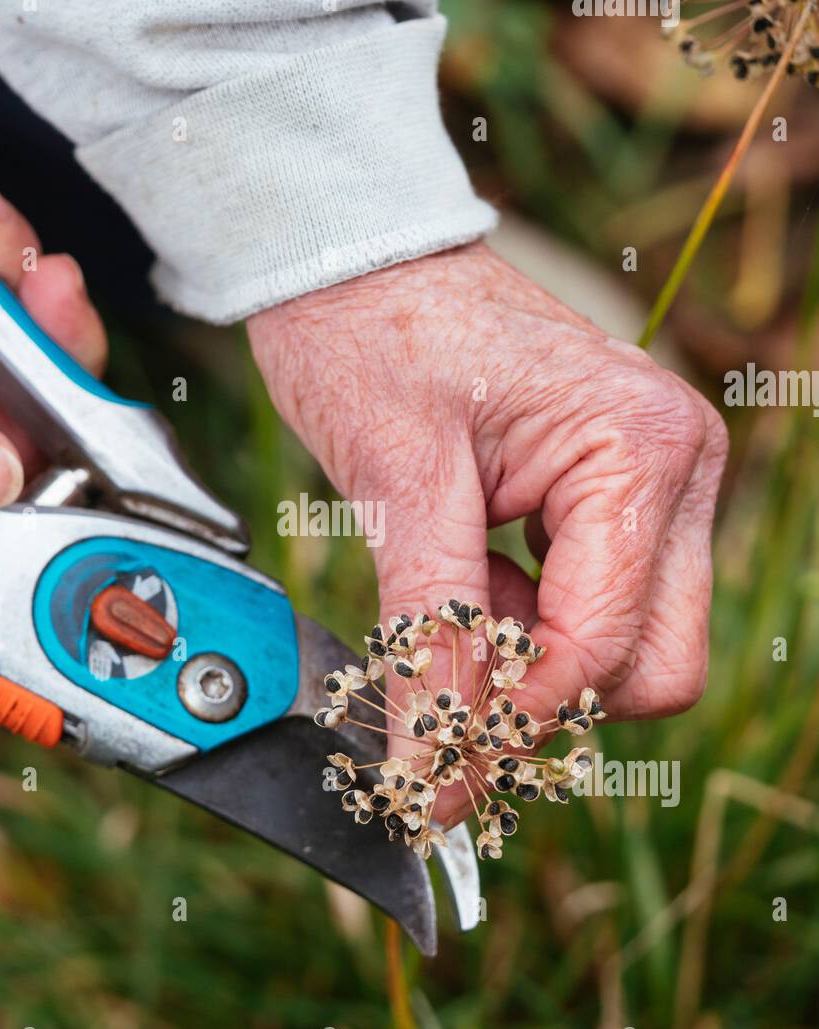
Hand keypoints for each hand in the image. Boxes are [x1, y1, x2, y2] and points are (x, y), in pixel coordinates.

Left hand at [248, 241, 727, 827]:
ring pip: (628, 646)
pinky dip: (527, 619)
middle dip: (546, 692)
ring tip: (448, 582)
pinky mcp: (619, 496)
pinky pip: (596, 603)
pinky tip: (467, 568)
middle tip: (446, 667)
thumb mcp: (396, 487)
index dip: (518, 715)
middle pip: (651, 665)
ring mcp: (655, 482)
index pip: (604, 645)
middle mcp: (674, 468)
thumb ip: (428, 630)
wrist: (353, 257)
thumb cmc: (370, 332)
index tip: (436, 771)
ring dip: (531, 655)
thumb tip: (430, 763)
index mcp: (637, 450)